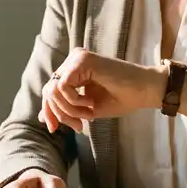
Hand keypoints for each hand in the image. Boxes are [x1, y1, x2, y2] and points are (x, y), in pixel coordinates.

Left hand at [39, 48, 164, 131]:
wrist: (145, 90)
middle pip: (48, 90)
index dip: (49, 111)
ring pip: (54, 90)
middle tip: (79, 127)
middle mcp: (73, 60)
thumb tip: (40, 118)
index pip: (50, 90)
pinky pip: (63, 86)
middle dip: (59, 114)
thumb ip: (66, 109)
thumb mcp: (87, 109)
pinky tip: (91, 105)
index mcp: (73, 70)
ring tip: (89, 115)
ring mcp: (77, 58)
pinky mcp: (82, 60)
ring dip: (70, 111)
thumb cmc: (122, 98)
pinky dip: (74, 102)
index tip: (54, 130)